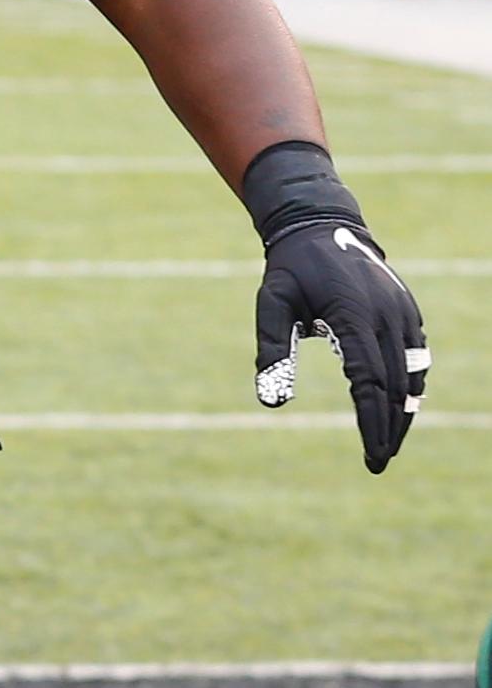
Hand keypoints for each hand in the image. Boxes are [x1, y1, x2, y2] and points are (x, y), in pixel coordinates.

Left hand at [256, 218, 427, 471]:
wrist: (320, 226)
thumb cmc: (291, 270)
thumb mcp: (271, 304)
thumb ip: (271, 349)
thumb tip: (271, 401)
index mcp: (354, 316)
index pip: (369, 383)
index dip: (372, 422)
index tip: (371, 455)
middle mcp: (386, 317)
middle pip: (395, 386)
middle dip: (389, 428)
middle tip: (379, 461)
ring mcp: (402, 313)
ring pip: (413, 374)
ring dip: (404, 411)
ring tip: (389, 443)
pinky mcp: (408, 311)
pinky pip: (417, 357)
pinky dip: (412, 385)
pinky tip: (401, 408)